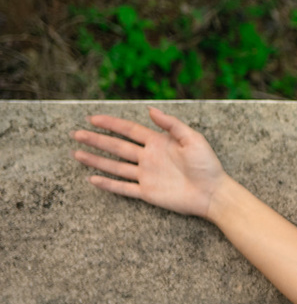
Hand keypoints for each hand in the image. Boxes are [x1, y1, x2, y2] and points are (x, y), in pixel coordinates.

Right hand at [72, 107, 227, 218]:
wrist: (213, 192)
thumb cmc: (208, 165)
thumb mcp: (193, 139)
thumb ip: (172, 125)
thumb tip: (150, 110)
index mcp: (158, 143)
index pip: (129, 130)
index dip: (111, 124)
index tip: (93, 118)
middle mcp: (149, 158)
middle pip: (117, 146)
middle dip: (96, 140)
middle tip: (76, 134)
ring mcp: (147, 175)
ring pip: (115, 167)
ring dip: (96, 160)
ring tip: (77, 153)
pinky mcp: (148, 193)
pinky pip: (124, 188)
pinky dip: (108, 184)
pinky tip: (92, 179)